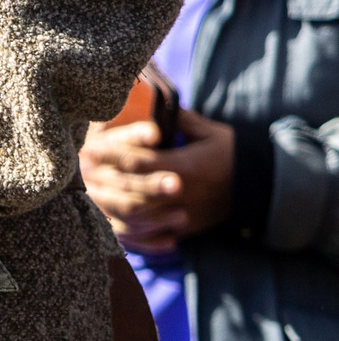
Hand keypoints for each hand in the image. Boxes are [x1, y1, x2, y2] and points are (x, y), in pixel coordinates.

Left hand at [81, 111, 234, 247]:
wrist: (261, 187)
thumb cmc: (234, 154)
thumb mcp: (211, 132)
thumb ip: (181, 121)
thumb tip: (155, 106)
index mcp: (183, 166)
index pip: (135, 162)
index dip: (109, 155)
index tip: (88, 148)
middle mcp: (178, 194)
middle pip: (127, 189)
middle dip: (101, 179)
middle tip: (79, 171)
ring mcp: (179, 214)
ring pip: (132, 215)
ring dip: (106, 204)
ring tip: (86, 194)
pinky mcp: (181, 230)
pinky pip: (146, 235)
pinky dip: (125, 229)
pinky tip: (107, 220)